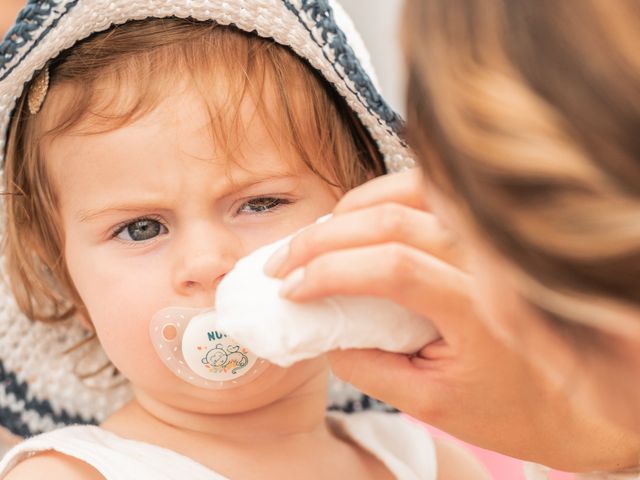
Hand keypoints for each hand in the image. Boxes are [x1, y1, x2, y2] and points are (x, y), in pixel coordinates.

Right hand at [266, 169, 639, 471]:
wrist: (575, 400)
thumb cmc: (511, 408)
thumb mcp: (432, 403)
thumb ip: (370, 366)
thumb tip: (320, 329)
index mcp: (480, 310)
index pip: (393, 268)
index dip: (332, 273)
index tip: (291, 291)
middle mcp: (486, 261)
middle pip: (391, 222)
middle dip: (322, 239)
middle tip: (282, 263)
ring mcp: (486, 240)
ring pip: (408, 193)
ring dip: (349, 210)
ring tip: (309, 238)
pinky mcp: (482, 234)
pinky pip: (428, 194)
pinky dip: (382, 198)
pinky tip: (354, 217)